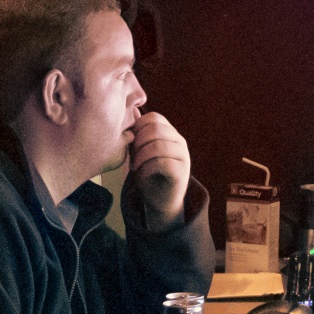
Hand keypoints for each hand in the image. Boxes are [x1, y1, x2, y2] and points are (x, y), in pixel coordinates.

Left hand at [124, 111, 195, 230]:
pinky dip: (146, 169)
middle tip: (131, 157)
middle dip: (138, 142)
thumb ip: (138, 134)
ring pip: (159, 145)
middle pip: (156, 129)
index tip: (130, 144)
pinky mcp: (182, 173)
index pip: (154, 118)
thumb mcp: (140, 151)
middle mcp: (179, 142)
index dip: (137, 128)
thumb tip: (132, 110)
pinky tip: (141, 175)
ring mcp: (183, 157)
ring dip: (141, 157)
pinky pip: (162, 163)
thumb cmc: (149, 175)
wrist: (160, 202)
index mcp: (170, 133)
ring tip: (134, 167)